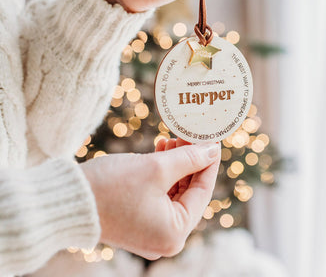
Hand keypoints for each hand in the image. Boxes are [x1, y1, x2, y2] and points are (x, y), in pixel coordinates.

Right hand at [81, 139, 219, 258]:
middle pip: (189, 191)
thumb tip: (212, 149)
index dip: (209, 161)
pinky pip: (160, 195)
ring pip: (175, 191)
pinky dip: (163, 174)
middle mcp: (165, 238)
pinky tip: (161, 151)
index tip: (213, 139)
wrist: (65, 200)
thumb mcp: (156, 168)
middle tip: (191, 134)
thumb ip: (189, 158)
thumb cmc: (111, 187)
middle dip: (191, 160)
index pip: (203, 190)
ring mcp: (151, 231)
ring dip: (176, 164)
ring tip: (174, 139)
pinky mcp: (139, 221)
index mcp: (175, 232)